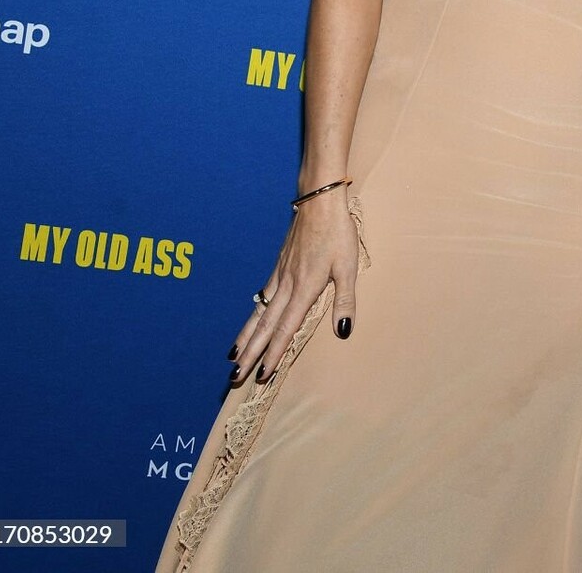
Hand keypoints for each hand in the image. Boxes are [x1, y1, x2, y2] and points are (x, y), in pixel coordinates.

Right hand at [229, 193, 359, 384]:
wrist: (319, 202)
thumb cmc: (338, 234)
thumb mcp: (349, 267)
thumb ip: (345, 300)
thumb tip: (343, 331)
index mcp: (305, 290)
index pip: (286, 330)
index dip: (274, 354)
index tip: (262, 376)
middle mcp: (287, 286)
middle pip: (265, 327)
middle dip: (251, 355)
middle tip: (234, 379)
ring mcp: (280, 276)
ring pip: (259, 313)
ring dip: (246, 338)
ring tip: (233, 358)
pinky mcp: (278, 266)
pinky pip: (262, 297)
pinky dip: (253, 315)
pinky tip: (250, 322)